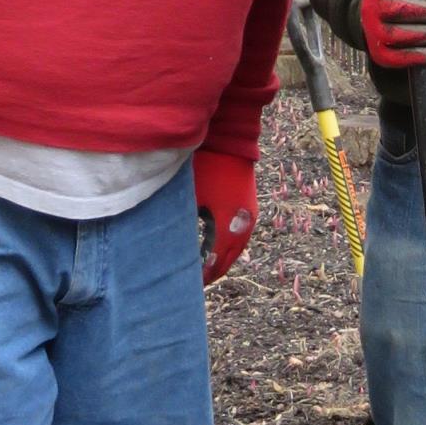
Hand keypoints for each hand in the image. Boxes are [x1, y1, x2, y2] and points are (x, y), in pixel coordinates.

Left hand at [193, 148, 257, 285]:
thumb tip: (175, 251)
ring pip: (237, 248)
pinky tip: (216, 248)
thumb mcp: (190, 199)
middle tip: (197, 283)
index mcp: (228, 227)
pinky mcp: (250, 207)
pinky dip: (229, 246)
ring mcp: (250, 216)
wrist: (230, 140)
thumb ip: (184, 226)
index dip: (201, 274)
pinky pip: (240, 236)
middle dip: (213, 271)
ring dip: (223, 259)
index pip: (214, 261)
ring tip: (206, 268)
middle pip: (229, 259)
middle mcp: (243, 226)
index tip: (187, 284)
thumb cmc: (204, 167)